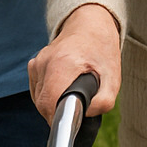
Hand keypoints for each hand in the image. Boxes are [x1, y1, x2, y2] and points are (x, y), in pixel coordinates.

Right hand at [28, 4, 121, 122]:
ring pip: (39, 99)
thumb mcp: (113, 78)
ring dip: (54, 103)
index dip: (59, 119)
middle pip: (43, 104)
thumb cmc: (101, 50)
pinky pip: (37, 90)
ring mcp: (37, 62)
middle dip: (60, 112)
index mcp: (62, 63)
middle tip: (78, 106)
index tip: (72, 121)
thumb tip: (85, 116)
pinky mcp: (33, 65)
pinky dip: (49, 95)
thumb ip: (103, 102)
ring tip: (72, 92)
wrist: (90, 25)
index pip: (49, 103)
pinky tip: (64, 87)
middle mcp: (44, 62)